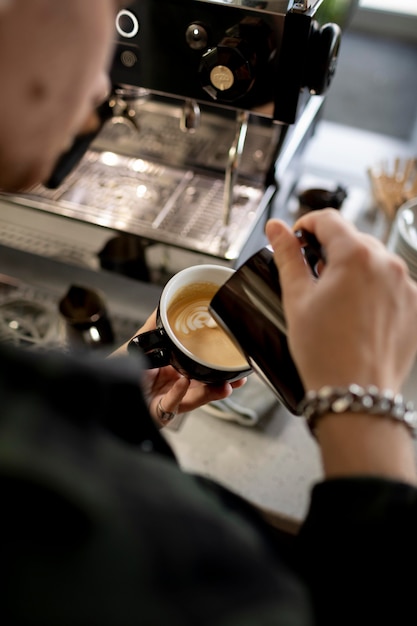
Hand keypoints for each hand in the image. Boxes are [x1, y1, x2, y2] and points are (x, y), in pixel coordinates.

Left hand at [111, 310, 246, 427]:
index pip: (200, 371)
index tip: (231, 362)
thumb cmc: (120, 372)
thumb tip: (163, 306)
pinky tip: (184, 383)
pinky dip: (179, 394)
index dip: (217, 368)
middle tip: (238, 379)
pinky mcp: (157, 413)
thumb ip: (151, 328)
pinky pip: (171, 404)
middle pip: (204, 388)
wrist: (101, 389)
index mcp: (173, 373)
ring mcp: (167, 402)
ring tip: (224, 386)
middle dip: (223, 385)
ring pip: (194, 399)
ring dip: (209, 393)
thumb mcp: (138, 346)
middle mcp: (174, 389)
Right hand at [265, 209, 416, 392]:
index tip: (297, 240)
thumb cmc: (323, 351)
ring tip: (335, 302)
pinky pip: (391, 284)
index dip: (306, 226)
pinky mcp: (415, 305)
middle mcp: (388, 264)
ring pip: (374, 261)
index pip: (328, 220)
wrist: (355, 393)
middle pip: (353, 240)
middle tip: (312, 278)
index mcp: (356, 255)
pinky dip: (373, 289)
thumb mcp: (296, 298)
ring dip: (353, 270)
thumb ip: (287, 256)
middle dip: (330, 251)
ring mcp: (406, 285)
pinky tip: (356, 314)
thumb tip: (276, 228)